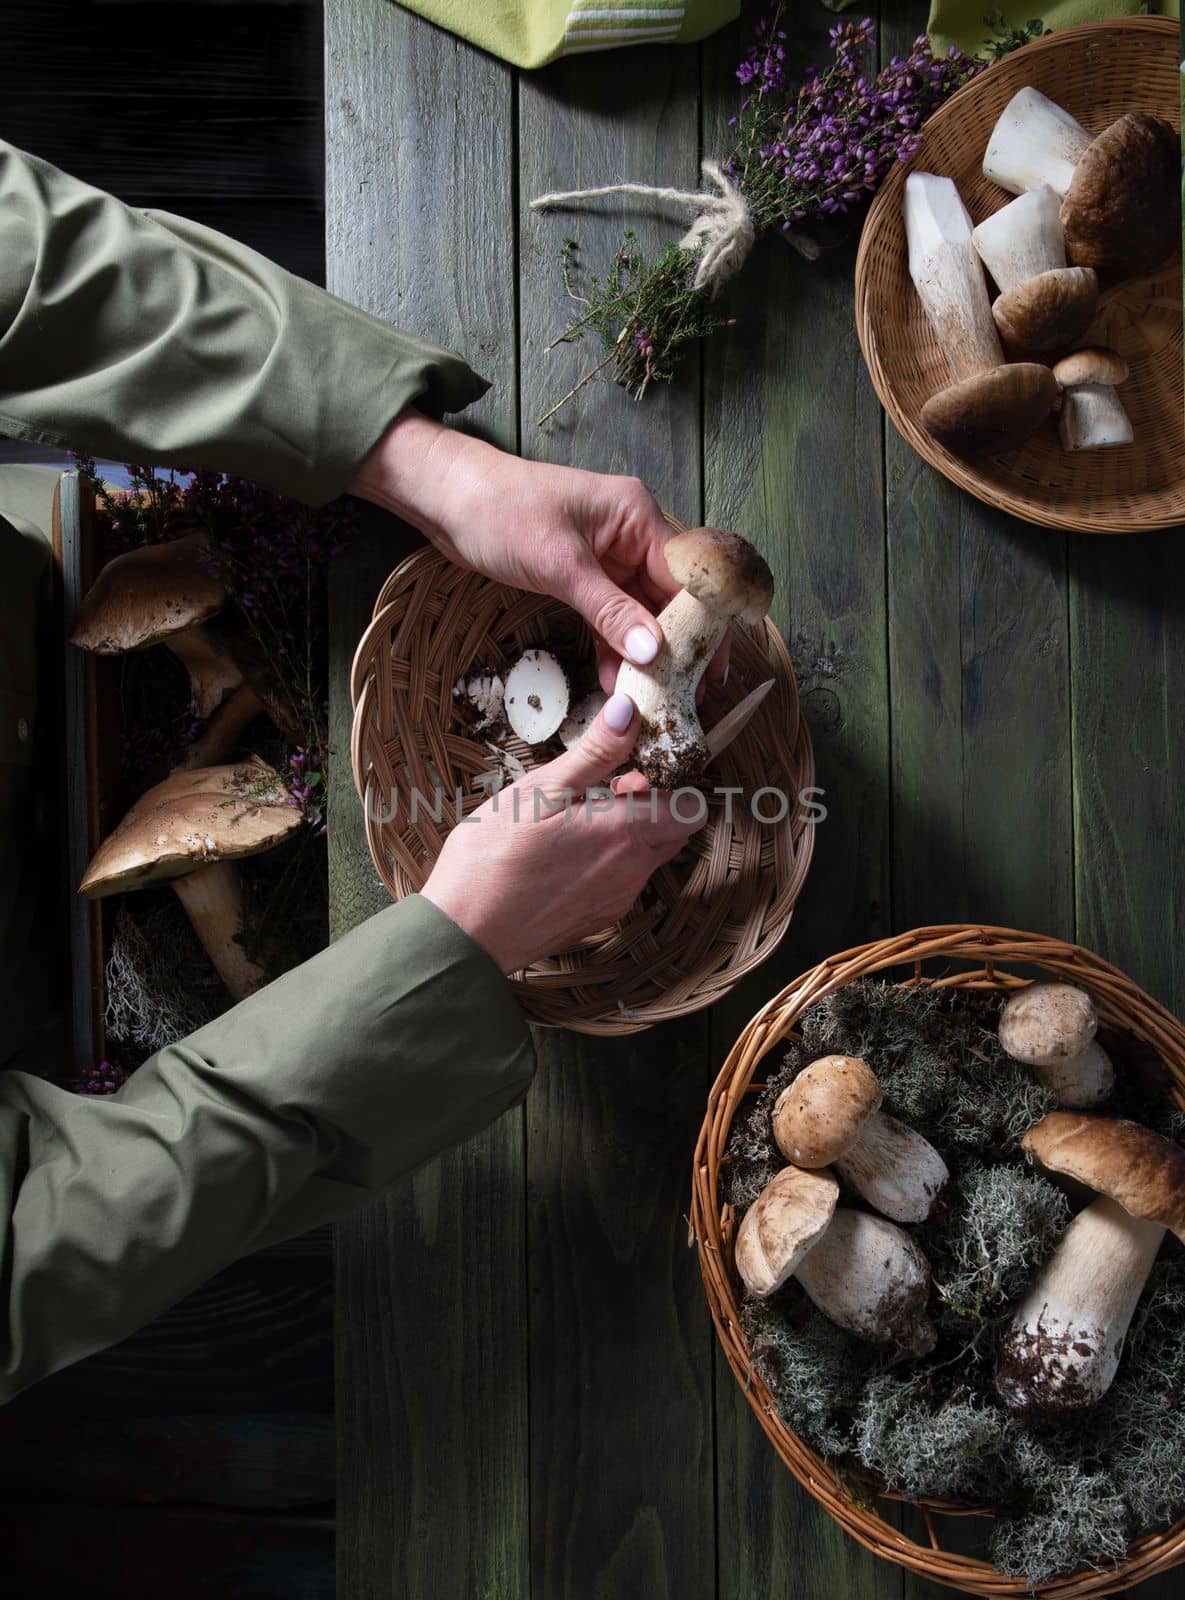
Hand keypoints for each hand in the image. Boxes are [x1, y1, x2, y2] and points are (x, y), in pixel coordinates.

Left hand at [349, 409, 726, 690]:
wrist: (447, 497)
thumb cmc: (501, 511)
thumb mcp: (560, 565)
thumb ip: (609, 610)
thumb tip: (651, 652)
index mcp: (637, 515)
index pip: (687, 576)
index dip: (702, 625)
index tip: (709, 669)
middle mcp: (631, 533)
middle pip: (670, 597)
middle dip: (676, 646)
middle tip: (684, 694)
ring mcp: (608, 556)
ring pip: (640, 612)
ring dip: (642, 653)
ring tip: (650, 697)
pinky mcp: (583, 576)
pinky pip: (610, 616)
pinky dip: (612, 647)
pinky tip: (612, 680)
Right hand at [420, 694, 703, 972]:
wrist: (464, 934)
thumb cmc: (492, 860)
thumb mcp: (540, 791)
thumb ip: (595, 753)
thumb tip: (630, 713)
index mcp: (625, 834)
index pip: (691, 807)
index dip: (672, 782)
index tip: (635, 768)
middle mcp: (632, 872)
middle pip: (674, 832)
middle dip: (652, 804)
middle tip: (604, 788)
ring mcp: (617, 899)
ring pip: (647, 856)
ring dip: (628, 832)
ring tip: (576, 818)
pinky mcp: (598, 918)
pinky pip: (623, 880)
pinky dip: (608, 859)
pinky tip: (564, 851)